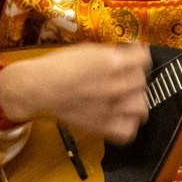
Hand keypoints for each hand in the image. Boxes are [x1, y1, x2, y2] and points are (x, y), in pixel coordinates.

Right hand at [0, 42, 150, 141]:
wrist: (37, 88)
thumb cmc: (57, 66)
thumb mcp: (88, 50)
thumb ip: (112, 53)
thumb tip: (131, 52)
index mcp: (112, 63)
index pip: (144, 59)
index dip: (139, 56)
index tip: (134, 57)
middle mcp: (116, 85)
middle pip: (141, 81)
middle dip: (132, 77)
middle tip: (121, 77)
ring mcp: (111, 108)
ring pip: (141, 106)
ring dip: (134, 101)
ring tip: (124, 98)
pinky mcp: (102, 126)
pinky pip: (128, 131)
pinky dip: (127, 125)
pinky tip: (120, 117)